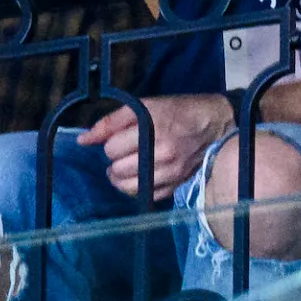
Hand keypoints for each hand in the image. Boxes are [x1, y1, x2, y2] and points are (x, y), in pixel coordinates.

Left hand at [79, 93, 234, 199]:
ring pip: (128, 186)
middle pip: (118, 168)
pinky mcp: (177, 184)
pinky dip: (137, 188)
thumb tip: (83, 140)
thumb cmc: (180, 111)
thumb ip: (112, 121)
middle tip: (125, 151)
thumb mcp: (147, 105)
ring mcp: (171, 171)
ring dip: (122, 177)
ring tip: (126, 167)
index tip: (121, 137)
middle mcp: (163, 152)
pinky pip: (146, 195)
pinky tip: (139, 177)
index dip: (111, 142)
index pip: (112, 148)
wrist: (217, 124)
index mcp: (154, 128)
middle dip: (116, 159)